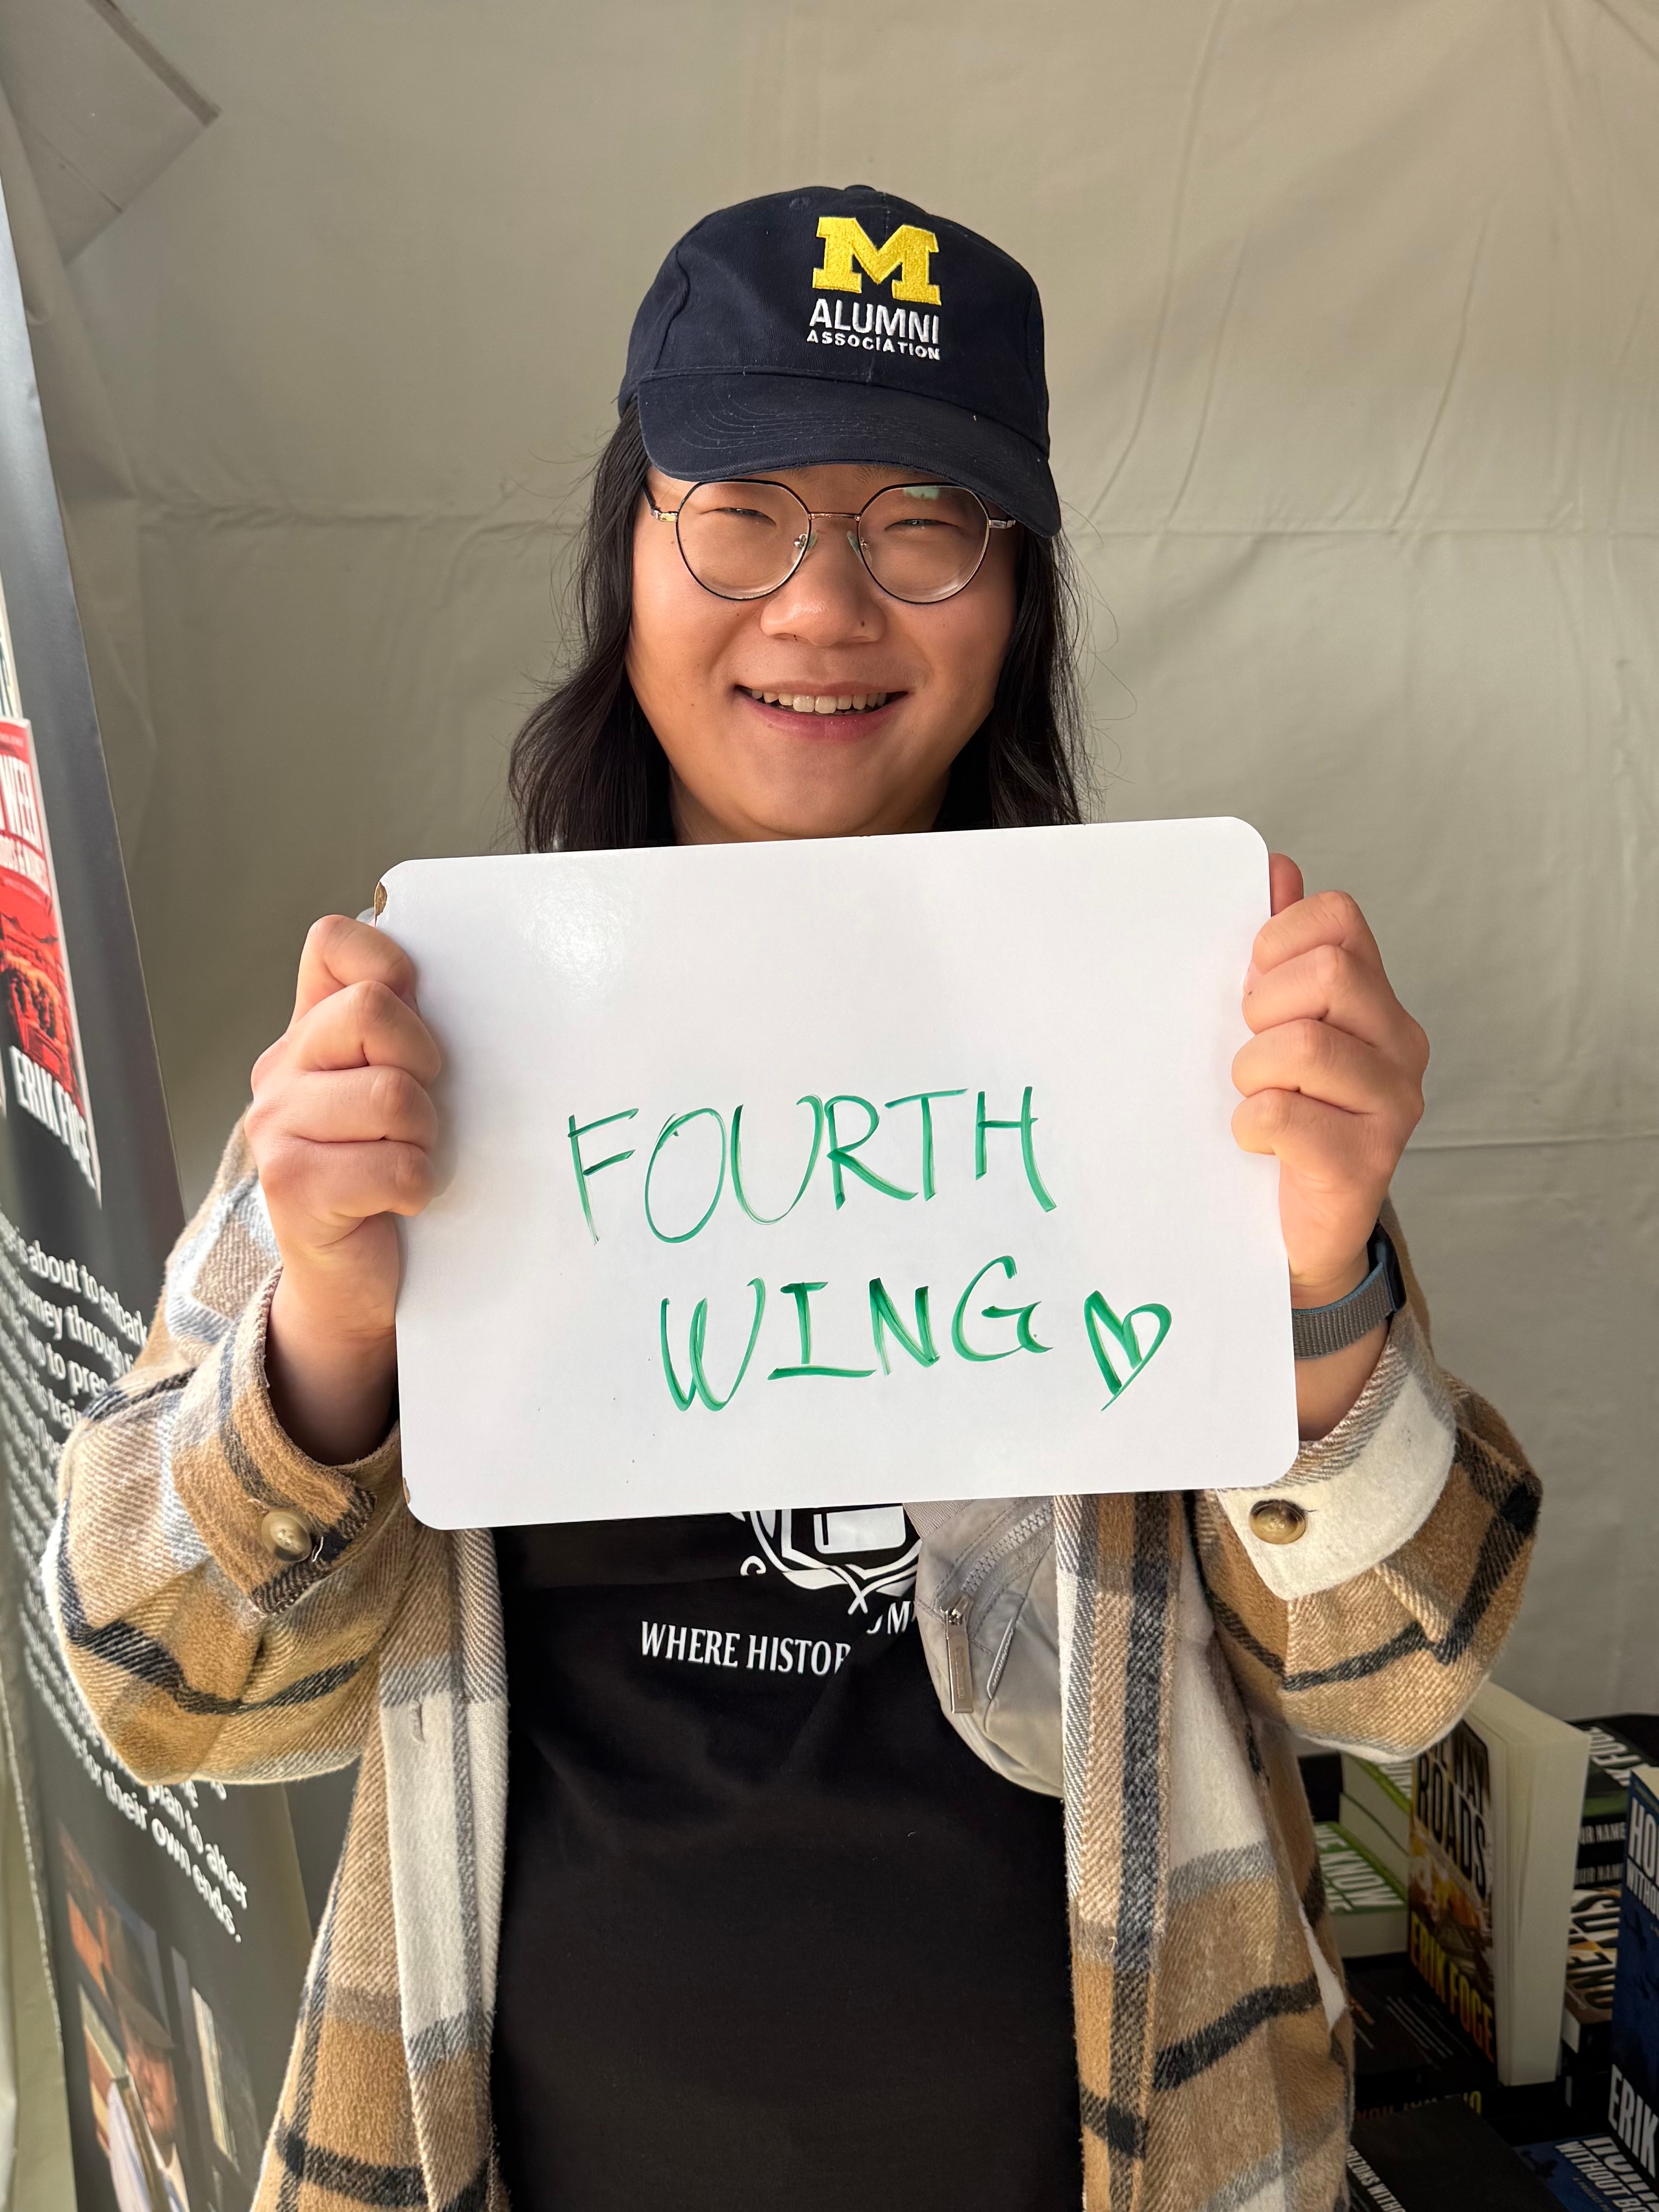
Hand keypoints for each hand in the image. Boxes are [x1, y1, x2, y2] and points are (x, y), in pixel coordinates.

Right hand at [246, 916, 440, 1462]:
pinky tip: (403, 1201)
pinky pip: (392, 1165)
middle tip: (423, 1114)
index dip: (389, 967)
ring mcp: (277, 1127)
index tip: (418, 1027)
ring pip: (391, 1093)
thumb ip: (405, 1033)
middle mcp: (280, 1071)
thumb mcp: (399, 1091)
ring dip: (425, 1136)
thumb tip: (474, 975)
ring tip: (411, 1159)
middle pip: (371, 1010)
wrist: (353, 1282)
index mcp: (309, 1033)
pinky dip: (416, 1185)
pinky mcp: (292, 1185)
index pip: (333, 942)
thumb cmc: (390, 1176)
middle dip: (423, 1063)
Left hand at [1232, 858, 1427, 1432]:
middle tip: (1249, 1050)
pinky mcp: (1367, 1161)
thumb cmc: (1277, 1118)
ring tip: (1251, 1097)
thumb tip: (1276, 867)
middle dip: (1264, 1006)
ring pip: (1307, 1045)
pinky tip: (1254, 1140)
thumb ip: (1277, 950)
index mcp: (1374, 997)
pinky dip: (1253, 1124)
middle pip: (1328, 971)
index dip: (1277, 940)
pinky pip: (1289, 1117)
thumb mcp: (1270, 1026)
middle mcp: (1398, 1042)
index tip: (1251, 988)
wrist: (1293, 1230)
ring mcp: (1392, 1102)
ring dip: (1253, 1071)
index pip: (1337, 916)